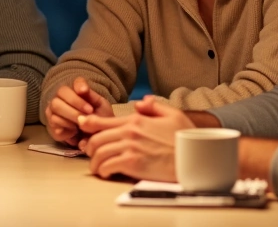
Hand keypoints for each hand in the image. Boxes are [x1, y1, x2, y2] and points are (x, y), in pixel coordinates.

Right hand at [44, 77, 111, 145]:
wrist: (94, 136)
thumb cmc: (97, 118)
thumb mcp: (100, 107)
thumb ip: (92, 97)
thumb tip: (83, 90)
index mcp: (75, 90)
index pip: (76, 82)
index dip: (79, 85)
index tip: (84, 90)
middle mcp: (60, 98)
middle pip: (60, 95)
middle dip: (75, 105)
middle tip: (89, 113)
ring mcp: (53, 112)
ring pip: (56, 111)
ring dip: (72, 118)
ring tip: (83, 124)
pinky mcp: (52, 126)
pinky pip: (55, 125)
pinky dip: (67, 129)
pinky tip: (75, 131)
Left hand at [77, 96, 194, 181]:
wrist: (195, 158)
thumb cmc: (185, 139)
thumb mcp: (173, 115)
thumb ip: (154, 107)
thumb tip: (140, 104)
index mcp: (137, 120)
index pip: (104, 121)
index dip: (88, 124)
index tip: (82, 127)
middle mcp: (130, 132)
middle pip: (97, 139)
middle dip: (89, 147)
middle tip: (91, 154)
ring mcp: (130, 148)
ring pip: (99, 153)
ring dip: (94, 162)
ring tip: (98, 168)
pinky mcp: (132, 164)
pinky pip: (108, 166)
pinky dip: (103, 171)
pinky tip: (106, 173)